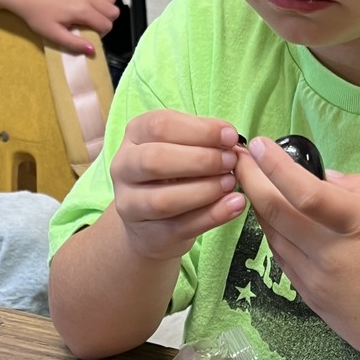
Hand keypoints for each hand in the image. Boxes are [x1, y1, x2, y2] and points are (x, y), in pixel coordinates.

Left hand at [12, 0, 118, 53]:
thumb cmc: (37, 14)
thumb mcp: (53, 34)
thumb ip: (74, 43)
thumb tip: (92, 51)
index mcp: (81, 10)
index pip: (107, 25)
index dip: (101, 34)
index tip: (88, 35)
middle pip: (113, 12)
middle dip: (106, 22)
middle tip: (91, 26)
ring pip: (111, 0)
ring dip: (105, 10)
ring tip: (91, 16)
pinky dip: (101, 0)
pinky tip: (87, 6)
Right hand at [110, 112, 245, 259]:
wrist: (151, 222)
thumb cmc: (172, 174)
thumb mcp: (182, 147)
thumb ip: (203, 139)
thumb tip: (230, 137)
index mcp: (135, 135)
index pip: (160, 125)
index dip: (199, 130)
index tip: (230, 136)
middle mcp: (124, 167)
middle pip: (155, 160)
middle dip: (201, 159)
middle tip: (231, 161)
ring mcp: (131, 204)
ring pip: (163, 199)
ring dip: (205, 190)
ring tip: (232, 183)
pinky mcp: (149, 234)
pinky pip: (181, 227)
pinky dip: (212, 216)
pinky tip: (235, 205)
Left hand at [234, 137, 359, 359]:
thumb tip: (325, 177)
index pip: (307, 192)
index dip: (276, 166)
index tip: (258, 144)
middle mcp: (331, 253)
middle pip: (275, 213)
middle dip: (250, 180)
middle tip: (238, 159)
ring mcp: (316, 280)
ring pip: (273, 236)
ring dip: (258, 207)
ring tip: (253, 184)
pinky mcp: (310, 300)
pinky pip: (283, 260)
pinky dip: (274, 235)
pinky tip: (275, 221)